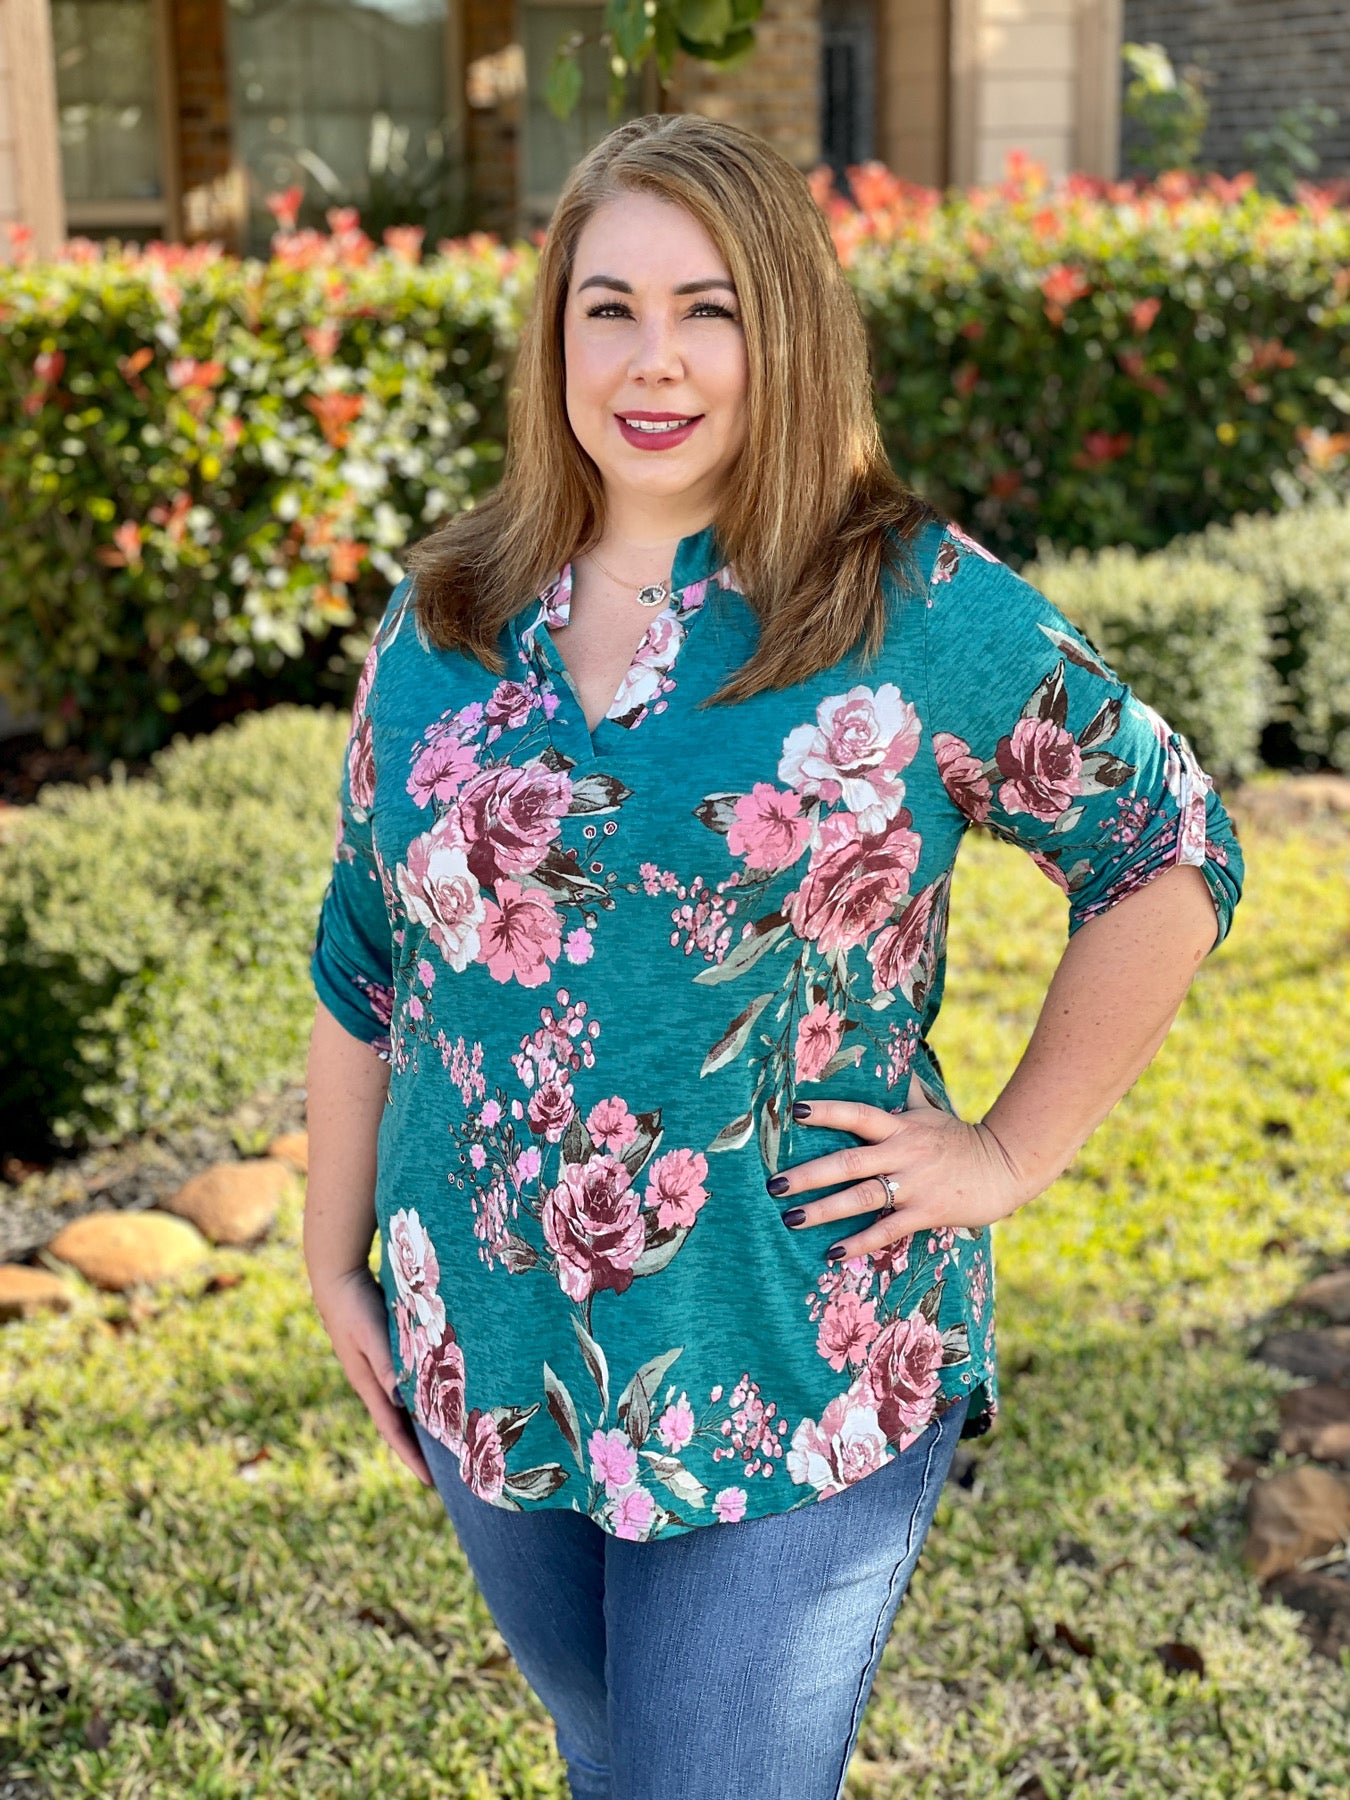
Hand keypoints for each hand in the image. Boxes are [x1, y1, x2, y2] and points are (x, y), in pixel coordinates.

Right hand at [310, 1266, 433, 1487]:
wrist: (338, 1276)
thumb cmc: (356, 1306)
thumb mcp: (373, 1335)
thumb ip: (388, 1363)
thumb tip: (402, 1400)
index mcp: (367, 1384)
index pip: (392, 1430)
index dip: (411, 1456)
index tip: (431, 1482)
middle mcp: (372, 1381)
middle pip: (397, 1423)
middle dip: (418, 1447)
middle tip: (446, 1469)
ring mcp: (375, 1367)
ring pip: (402, 1404)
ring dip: (420, 1422)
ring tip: (446, 1439)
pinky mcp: (382, 1350)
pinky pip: (404, 1382)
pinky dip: (419, 1395)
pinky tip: (435, 1395)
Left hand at [770, 1074, 1031, 1261]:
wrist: (1005, 1166)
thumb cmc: (961, 1139)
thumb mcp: (932, 1111)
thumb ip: (908, 1093)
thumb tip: (896, 1063)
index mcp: (901, 1127)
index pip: (857, 1114)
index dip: (827, 1112)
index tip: (796, 1110)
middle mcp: (903, 1154)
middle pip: (848, 1163)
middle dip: (808, 1174)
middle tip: (774, 1184)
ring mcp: (914, 1185)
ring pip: (860, 1198)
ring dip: (823, 1210)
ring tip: (791, 1219)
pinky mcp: (926, 1213)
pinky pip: (886, 1230)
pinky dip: (859, 1242)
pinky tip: (831, 1252)